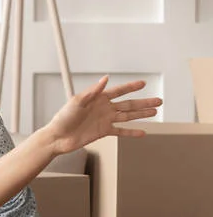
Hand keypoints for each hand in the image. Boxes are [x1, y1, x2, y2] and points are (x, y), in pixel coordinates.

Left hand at [43, 76, 161, 153]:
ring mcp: (105, 120)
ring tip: (155, 112)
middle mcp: (104, 109)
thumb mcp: (76, 101)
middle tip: (159, 101)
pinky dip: (131, 132)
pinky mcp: (103, 132)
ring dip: (141, 114)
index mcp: (98, 99)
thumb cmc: (63, 118)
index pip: (119, 91)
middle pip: (128, 104)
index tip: (143, 83)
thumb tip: (105, 79)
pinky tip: (142, 132)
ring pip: (128, 116)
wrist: (57, 137)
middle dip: (144, 102)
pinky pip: (120, 131)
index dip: (131, 87)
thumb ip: (92, 91)